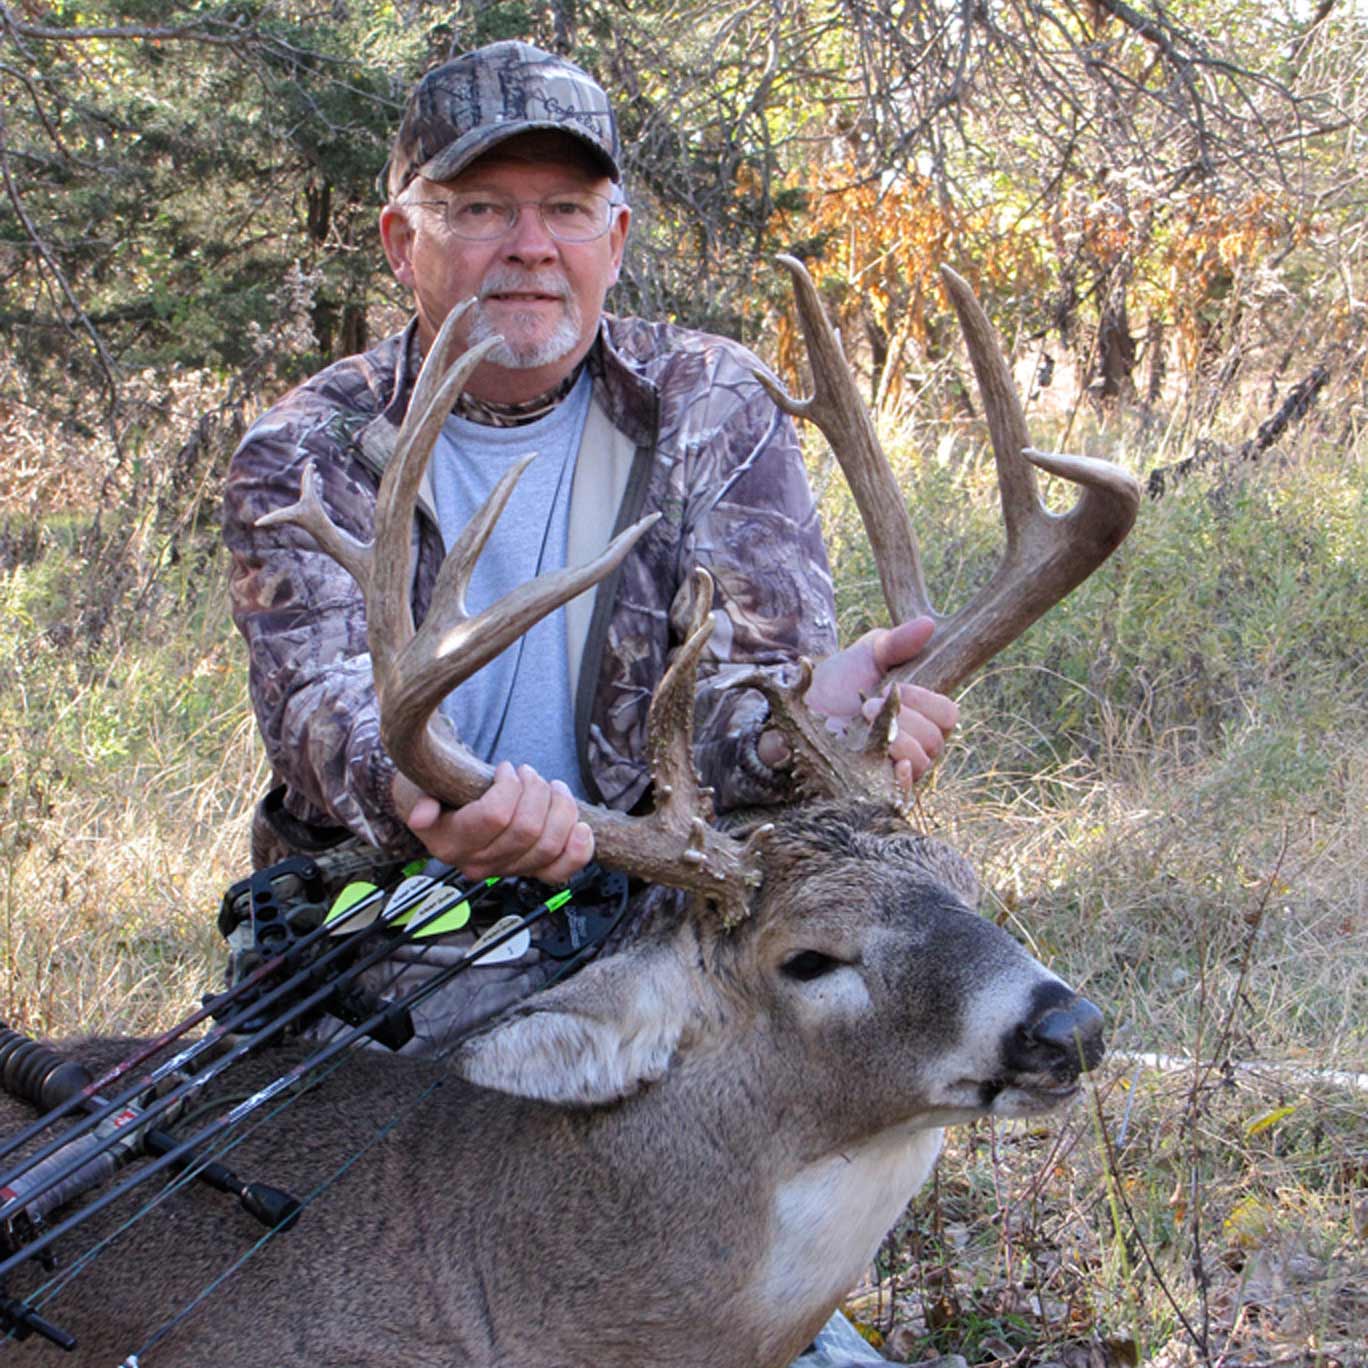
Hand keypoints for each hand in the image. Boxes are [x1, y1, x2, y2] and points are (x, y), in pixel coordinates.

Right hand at [391, 761, 594, 883]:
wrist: (445, 809)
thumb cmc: (437, 790)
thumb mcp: (418, 788)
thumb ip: (417, 798)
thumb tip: (421, 815)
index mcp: (451, 844)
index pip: (495, 817)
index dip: (510, 786)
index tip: (506, 768)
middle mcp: (478, 864)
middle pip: (528, 831)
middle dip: (537, 791)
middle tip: (530, 773)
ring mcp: (506, 870)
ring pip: (549, 846)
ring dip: (560, 808)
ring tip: (551, 786)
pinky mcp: (529, 871)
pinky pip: (561, 871)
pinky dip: (579, 850)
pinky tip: (582, 826)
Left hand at [758, 617, 958, 792]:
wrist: (799, 710)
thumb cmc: (837, 682)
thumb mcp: (867, 655)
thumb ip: (897, 642)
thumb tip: (929, 625)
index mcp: (919, 712)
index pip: (948, 714)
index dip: (926, 701)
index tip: (894, 686)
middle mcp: (913, 741)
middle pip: (936, 738)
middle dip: (904, 716)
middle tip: (867, 704)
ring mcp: (895, 766)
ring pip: (922, 761)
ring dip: (896, 738)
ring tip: (862, 721)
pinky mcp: (877, 788)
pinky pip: (905, 791)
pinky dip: (901, 776)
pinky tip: (888, 758)